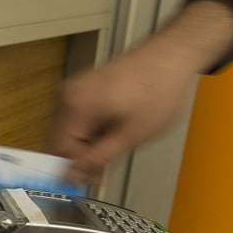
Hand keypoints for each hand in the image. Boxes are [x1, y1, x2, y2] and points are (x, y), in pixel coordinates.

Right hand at [50, 0, 232, 183]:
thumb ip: (97, 159)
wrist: (173, 54)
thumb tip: (72, 177)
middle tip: (107, 165)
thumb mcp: (130, 135)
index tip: (97, 176)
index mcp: (74, 107)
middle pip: (59, 142)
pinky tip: (113, 130)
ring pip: (68, 132)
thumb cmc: (158, 89)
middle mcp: (66, 96)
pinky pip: (77, 119)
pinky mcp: (83, 88)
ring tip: (115, 142)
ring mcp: (73, 90)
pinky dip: (91, 131)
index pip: (59, 152)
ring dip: (87, 144)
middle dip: (81, 157)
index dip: (77, 169)